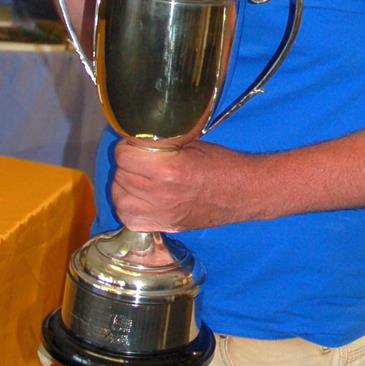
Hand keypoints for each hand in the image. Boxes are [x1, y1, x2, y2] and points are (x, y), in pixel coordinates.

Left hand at [111, 138, 260, 231]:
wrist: (245, 193)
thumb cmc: (221, 164)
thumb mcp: (190, 143)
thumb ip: (159, 143)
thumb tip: (135, 139)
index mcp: (167, 169)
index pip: (123, 156)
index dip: (128, 147)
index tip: (136, 145)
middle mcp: (161, 194)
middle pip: (120, 176)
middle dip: (127, 165)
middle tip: (140, 160)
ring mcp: (161, 214)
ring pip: (119, 199)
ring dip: (124, 186)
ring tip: (138, 178)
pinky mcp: (164, 226)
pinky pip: (129, 219)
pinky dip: (129, 207)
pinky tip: (140, 197)